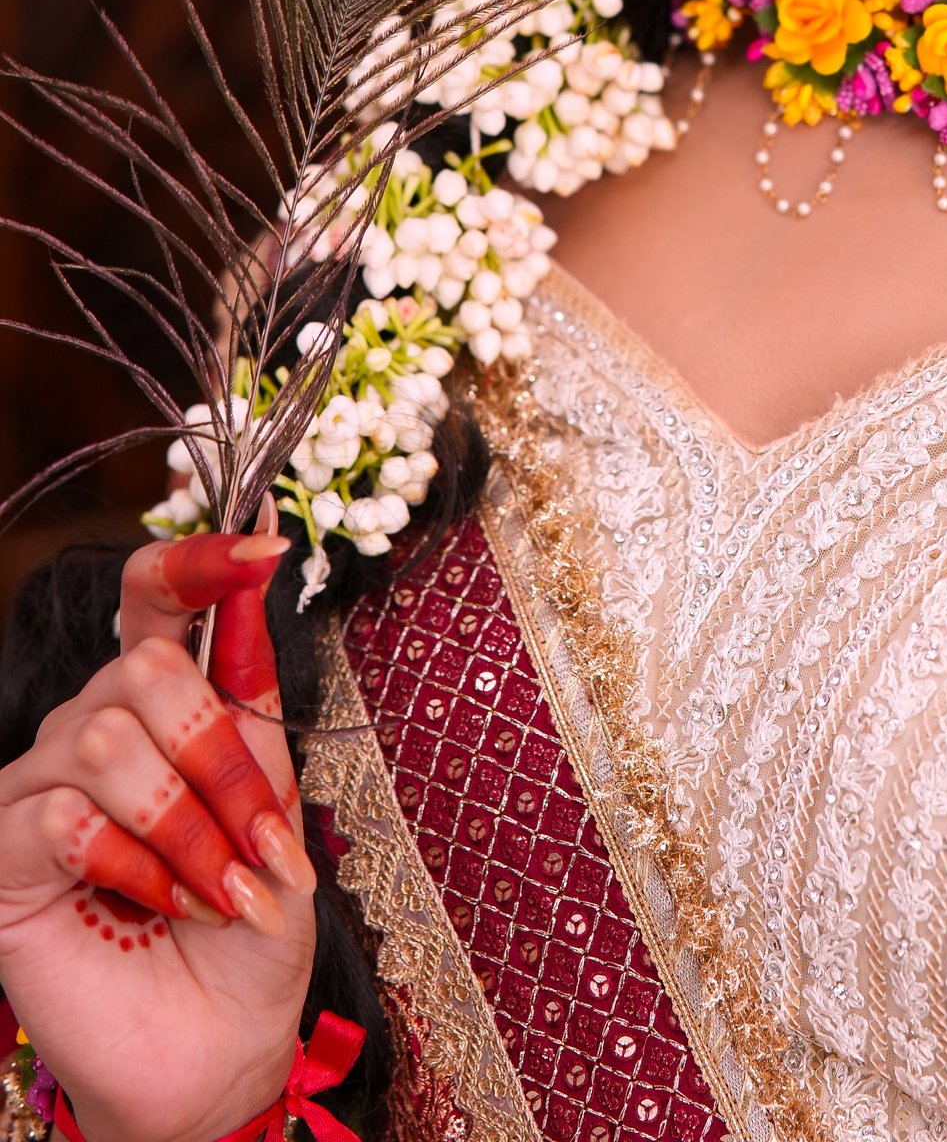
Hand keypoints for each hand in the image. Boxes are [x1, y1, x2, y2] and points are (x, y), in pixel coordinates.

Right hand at [0, 529, 318, 1141]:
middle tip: (260, 840)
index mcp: (159, 704)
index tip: (265, 549)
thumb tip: (252, 587)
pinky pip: (65, 818)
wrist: (222, 1042)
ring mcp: (38, 791)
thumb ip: (252, 704)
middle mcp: (89, 730)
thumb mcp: (274, 803)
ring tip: (222, 890)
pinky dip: (136, 863)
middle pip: (146, 670)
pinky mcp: (2, 859)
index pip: (152, 600)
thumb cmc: (251, 922)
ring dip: (188, 824)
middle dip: (220, 756)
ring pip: (107, 739)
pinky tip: (164, 904)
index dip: (198, 560)